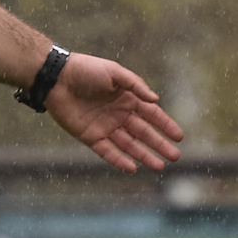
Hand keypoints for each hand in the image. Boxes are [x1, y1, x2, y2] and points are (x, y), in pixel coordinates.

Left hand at [44, 54, 183, 172]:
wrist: (57, 78)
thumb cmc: (86, 70)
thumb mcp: (114, 72)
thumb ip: (136, 85)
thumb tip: (155, 101)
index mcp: (127, 98)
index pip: (152, 115)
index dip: (166, 126)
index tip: (179, 137)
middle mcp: (119, 115)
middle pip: (144, 133)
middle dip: (160, 145)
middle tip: (175, 157)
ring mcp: (105, 127)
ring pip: (129, 145)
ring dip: (144, 155)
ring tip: (159, 166)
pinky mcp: (90, 136)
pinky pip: (107, 151)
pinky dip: (119, 160)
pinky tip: (132, 167)